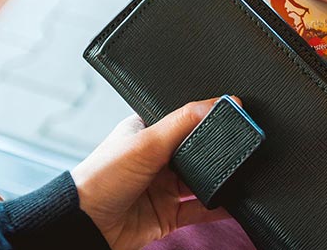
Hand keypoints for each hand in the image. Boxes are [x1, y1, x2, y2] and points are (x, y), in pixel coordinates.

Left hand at [71, 97, 237, 249]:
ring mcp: (163, 187)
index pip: (185, 120)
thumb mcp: (146, 141)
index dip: (207, 117)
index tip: (234, 114)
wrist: (85, 224)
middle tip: (242, 145)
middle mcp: (157, 159)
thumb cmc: (100, 178)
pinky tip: (234, 201)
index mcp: (148, 132)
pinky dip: (219, 207)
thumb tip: (220, 102)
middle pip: (198, 152)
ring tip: (242, 172)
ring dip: (220, 180)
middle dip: (217, 151)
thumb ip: (184, 121)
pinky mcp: (169, 214)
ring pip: (202, 181)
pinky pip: (201, 209)